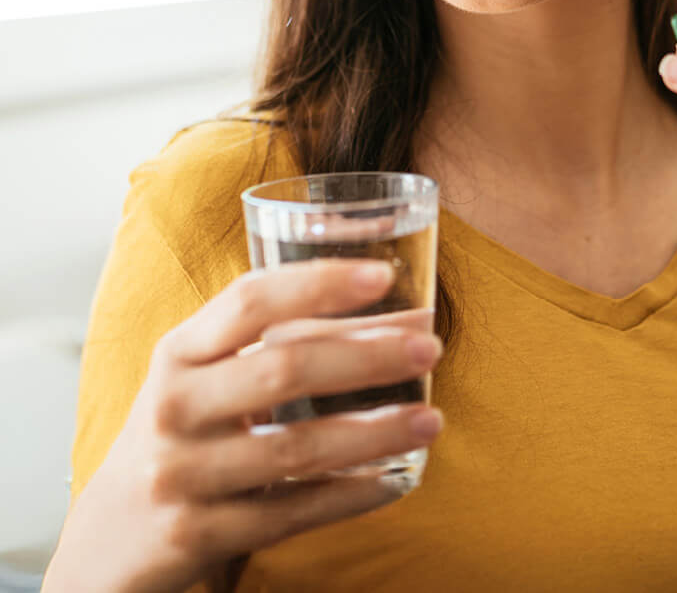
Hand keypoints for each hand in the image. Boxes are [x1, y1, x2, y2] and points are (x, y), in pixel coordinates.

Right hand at [46, 260, 443, 592]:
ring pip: (296, 448)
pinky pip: (291, 513)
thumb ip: (279, 341)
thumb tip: (401, 317)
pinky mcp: (198, 535)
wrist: (109, 537)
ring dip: (374, 431)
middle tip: (429, 347)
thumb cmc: (184, 432)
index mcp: (180, 351)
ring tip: (431, 418)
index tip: (383, 275)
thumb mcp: (205, 377)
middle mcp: (174, 407)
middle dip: (366, 355)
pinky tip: (396, 480)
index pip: (250, 300)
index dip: (318, 282)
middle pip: (283, 369)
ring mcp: (183, 474)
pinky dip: (349, 496)